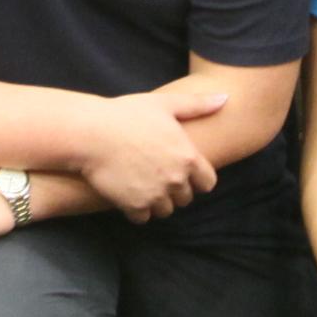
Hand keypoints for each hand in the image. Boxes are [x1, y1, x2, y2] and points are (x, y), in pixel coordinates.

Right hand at [74, 85, 226, 221]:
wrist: (91, 133)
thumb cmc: (127, 114)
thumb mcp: (165, 103)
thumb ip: (197, 105)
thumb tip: (225, 99)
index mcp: (188, 157)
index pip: (208, 183)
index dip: (197, 179)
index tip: (183, 172)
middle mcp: (176, 180)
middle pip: (185, 198)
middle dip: (175, 190)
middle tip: (157, 175)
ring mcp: (156, 195)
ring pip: (165, 210)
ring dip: (157, 202)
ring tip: (142, 184)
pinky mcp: (134, 206)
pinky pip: (143, 218)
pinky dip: (137, 209)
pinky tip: (127, 193)